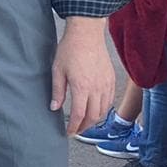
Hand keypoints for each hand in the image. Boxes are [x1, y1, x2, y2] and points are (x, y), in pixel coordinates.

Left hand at [51, 16, 113, 135]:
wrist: (87, 34)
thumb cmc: (70, 49)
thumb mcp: (57, 70)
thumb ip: (57, 91)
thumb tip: (54, 108)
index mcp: (82, 87)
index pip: (79, 115)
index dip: (74, 127)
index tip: (68, 132)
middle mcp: (96, 88)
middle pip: (93, 116)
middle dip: (84, 127)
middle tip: (76, 130)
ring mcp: (106, 84)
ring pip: (103, 111)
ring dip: (94, 120)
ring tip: (84, 122)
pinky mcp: (111, 79)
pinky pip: (110, 100)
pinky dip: (103, 109)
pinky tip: (96, 109)